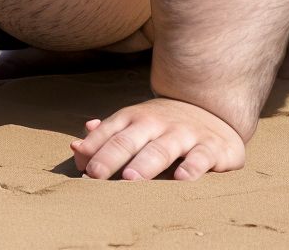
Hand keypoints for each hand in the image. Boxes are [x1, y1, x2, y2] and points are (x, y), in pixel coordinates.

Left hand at [70, 97, 244, 180]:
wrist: (213, 109)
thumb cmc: (163, 125)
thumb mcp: (134, 125)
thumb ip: (105, 138)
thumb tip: (76, 146)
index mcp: (135, 118)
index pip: (110, 130)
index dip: (94, 147)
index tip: (82, 165)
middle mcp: (157, 123)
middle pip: (130, 140)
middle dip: (112, 155)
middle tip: (96, 173)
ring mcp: (184, 134)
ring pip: (162, 149)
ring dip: (145, 163)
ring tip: (130, 178)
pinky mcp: (211, 148)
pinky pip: (201, 157)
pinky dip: (192, 168)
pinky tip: (181, 179)